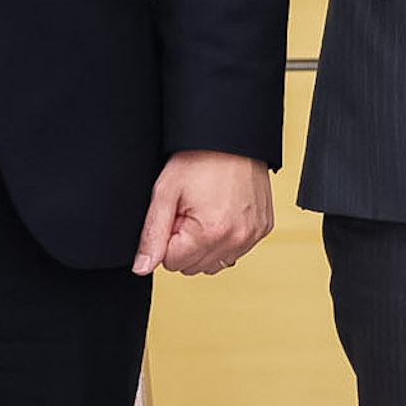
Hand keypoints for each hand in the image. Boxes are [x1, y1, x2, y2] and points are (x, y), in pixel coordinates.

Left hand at [133, 150, 273, 275]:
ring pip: (215, 263)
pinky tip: (223, 213)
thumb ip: (151, 236)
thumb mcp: (165, 193)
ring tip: (207, 212)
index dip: (168, 237)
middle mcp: (237, 238)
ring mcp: (253, 235)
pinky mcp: (263, 229)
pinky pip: (235, 251)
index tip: (177, 213)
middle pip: (194, 267)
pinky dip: (226, 238)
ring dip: (206, 245)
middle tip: (191, 210)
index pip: (171, 263)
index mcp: (210, 233)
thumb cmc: (200, 158)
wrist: (233, 137)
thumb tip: (142, 268)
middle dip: (186, 244)